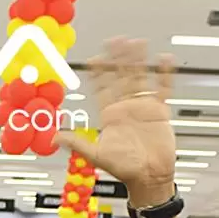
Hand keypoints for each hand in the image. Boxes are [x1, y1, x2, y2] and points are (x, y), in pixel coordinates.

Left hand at [55, 38, 175, 204]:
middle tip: (116, 40)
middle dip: (118, 59)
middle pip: (121, 77)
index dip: (99, 73)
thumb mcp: (96, 155)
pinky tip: (164, 59)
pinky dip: (164, 74)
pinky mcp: (159, 111)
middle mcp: (125, 107)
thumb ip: (77, 143)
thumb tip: (54, 138)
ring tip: (137, 42)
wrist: (148, 177)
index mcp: (110, 115)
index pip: (102, 88)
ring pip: (140, 78)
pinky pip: (162, 89)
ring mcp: (143, 107)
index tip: (95, 57)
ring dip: (139, 61)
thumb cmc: (123, 169)